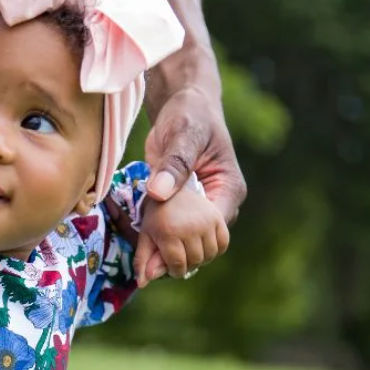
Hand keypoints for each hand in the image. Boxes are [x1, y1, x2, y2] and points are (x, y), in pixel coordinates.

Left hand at [139, 86, 245, 279]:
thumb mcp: (183, 135)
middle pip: (202, 244)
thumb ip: (174, 164)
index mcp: (229, 190)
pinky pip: (173, 233)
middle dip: (175, 252)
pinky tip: (140, 245)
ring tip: (142, 258)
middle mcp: (219, 205)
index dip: (190, 243)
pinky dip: (158, 240)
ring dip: (165, 250)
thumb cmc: (189, 116)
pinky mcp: (183, 211)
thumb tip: (158, 192)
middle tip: (146, 261)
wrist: (181, 108)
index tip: (160, 246)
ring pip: (187, 244)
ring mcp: (201, 211)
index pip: (215, 230)